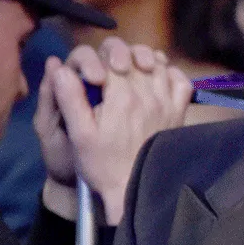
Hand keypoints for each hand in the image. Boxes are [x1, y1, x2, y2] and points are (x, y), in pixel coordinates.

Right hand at [36, 38, 191, 224]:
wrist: (135, 190)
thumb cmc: (103, 164)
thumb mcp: (79, 134)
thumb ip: (70, 99)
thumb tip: (62, 68)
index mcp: (121, 98)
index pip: (109, 57)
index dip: (96, 59)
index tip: (92, 77)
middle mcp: (148, 94)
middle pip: (134, 55)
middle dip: (117, 54)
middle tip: (108, 68)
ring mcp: (167, 102)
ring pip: (158, 63)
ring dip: (142, 59)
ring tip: (130, 70)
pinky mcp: (179, 112)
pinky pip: (181, 81)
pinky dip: (170, 73)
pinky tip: (156, 80)